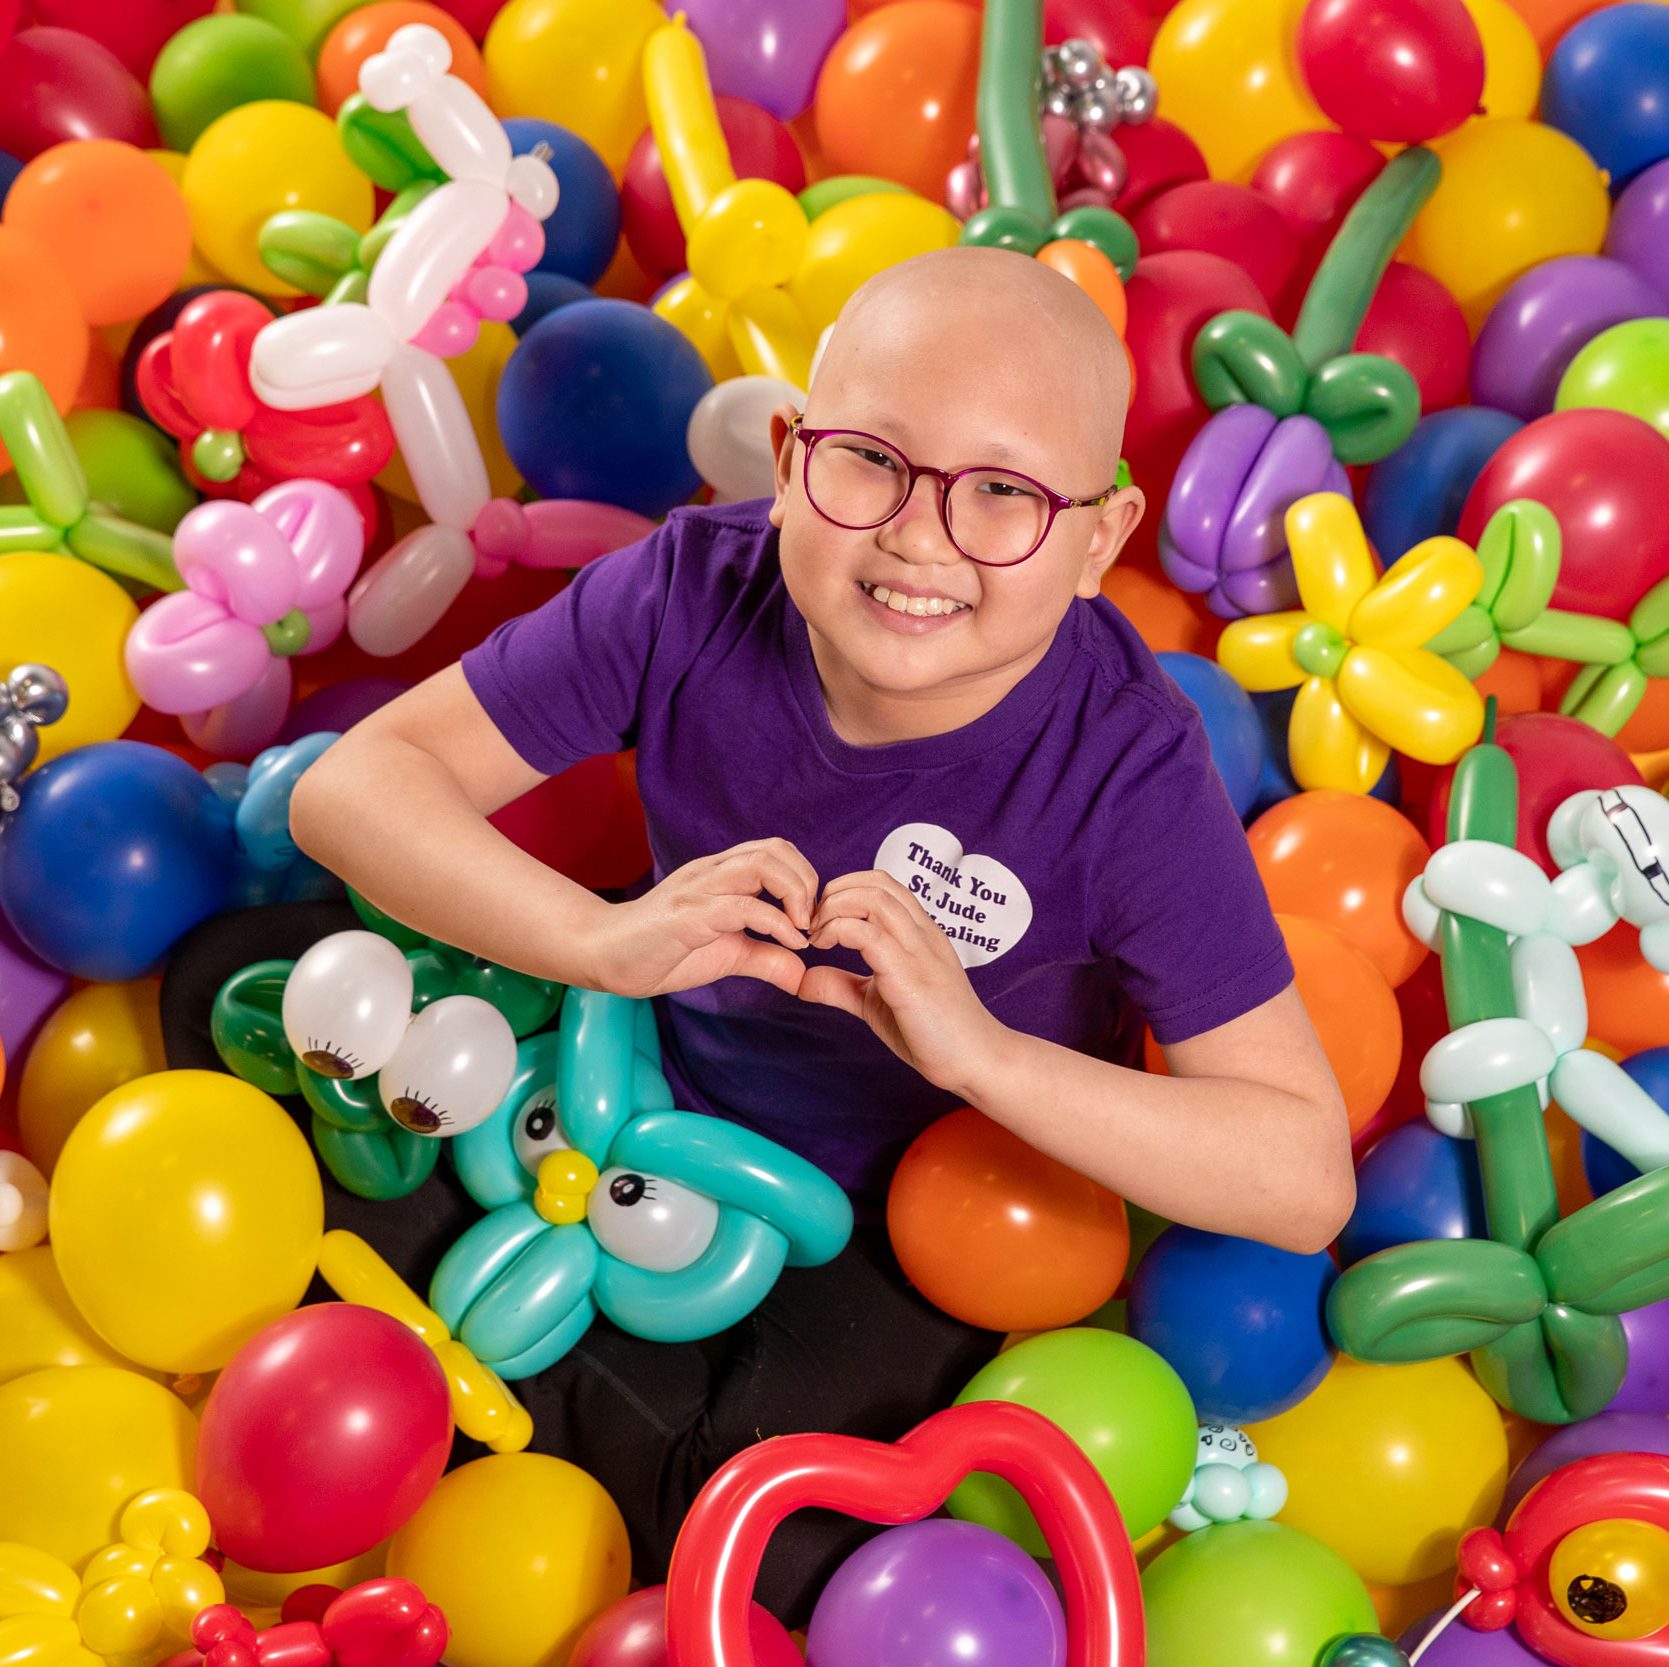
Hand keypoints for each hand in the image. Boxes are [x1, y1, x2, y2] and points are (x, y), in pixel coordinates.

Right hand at [590, 838, 817, 998]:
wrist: (606, 957)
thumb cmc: (663, 951)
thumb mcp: (728, 955)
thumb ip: (765, 958)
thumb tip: (802, 973)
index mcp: (722, 873)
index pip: (777, 850)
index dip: (806, 878)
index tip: (811, 919)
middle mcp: (713, 872)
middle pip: (776, 849)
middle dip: (808, 882)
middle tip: (811, 922)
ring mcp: (700, 890)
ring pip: (761, 864)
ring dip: (795, 893)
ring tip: (801, 928)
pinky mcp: (689, 915)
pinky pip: (742, 906)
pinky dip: (776, 923)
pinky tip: (788, 944)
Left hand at [798, 869, 1006, 1094]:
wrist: (974, 1060)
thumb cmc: (933, 1032)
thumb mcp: (875, 1001)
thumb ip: (842, 985)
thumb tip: (802, 979)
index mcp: (918, 932)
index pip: (881, 883)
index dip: (842, 891)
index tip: (820, 922)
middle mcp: (921, 932)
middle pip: (875, 881)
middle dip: (833, 894)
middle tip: (812, 927)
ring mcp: (918, 951)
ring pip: (874, 898)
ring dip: (834, 908)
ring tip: (818, 937)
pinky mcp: (910, 976)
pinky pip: (869, 935)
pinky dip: (838, 932)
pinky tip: (825, 951)